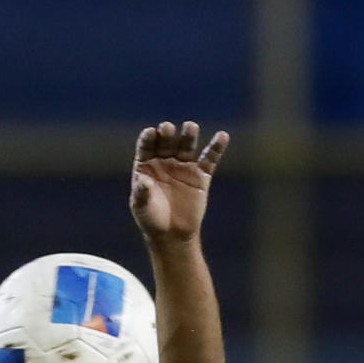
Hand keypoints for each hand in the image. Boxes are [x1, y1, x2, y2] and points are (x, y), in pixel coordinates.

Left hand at [130, 121, 229, 241]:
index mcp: (147, 163)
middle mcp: (165, 159)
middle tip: (168, 129)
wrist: (173, 235)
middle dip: (167, 134)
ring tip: (190, 127)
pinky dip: (217, 148)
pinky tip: (223, 136)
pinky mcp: (201, 175)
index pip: (147, 145)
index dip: (149, 139)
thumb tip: (143, 180)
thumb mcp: (141, 208)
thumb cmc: (152, 220)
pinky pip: (210, 159)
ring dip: (189, 135)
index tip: (151, 133)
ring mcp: (184, 165)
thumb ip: (141, 193)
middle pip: (167, 142)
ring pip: (187, 146)